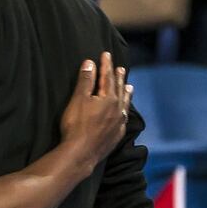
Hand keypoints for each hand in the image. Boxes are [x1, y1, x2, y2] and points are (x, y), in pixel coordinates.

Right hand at [60, 52, 131, 169]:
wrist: (81, 152)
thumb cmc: (76, 124)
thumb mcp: (78, 99)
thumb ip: (86, 81)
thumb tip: (90, 63)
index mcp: (108, 99)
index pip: (107, 77)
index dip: (106, 65)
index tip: (106, 54)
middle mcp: (117, 110)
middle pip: (119, 90)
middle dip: (118, 78)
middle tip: (121, 68)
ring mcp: (118, 124)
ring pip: (125, 104)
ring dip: (126, 94)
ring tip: (130, 87)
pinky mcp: (116, 136)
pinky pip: (124, 119)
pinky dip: (125, 111)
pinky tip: (124, 113)